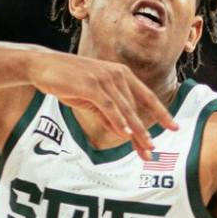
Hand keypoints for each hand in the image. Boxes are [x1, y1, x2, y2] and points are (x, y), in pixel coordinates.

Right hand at [25, 49, 178, 161]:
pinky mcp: (91, 85)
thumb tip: (124, 134)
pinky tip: (125, 133)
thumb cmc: (68, 80)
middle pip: (136, 108)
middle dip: (144, 133)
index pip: (147, 97)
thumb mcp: (92, 99)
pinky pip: (108, 106)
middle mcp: (117, 74)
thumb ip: (108, 114)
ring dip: (136, 131)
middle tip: (152, 152)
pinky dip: (117, 120)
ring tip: (145, 148)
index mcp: (122, 75)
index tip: (175, 127)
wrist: (42, 65)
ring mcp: (105, 78)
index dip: (162, 113)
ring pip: (126, 109)